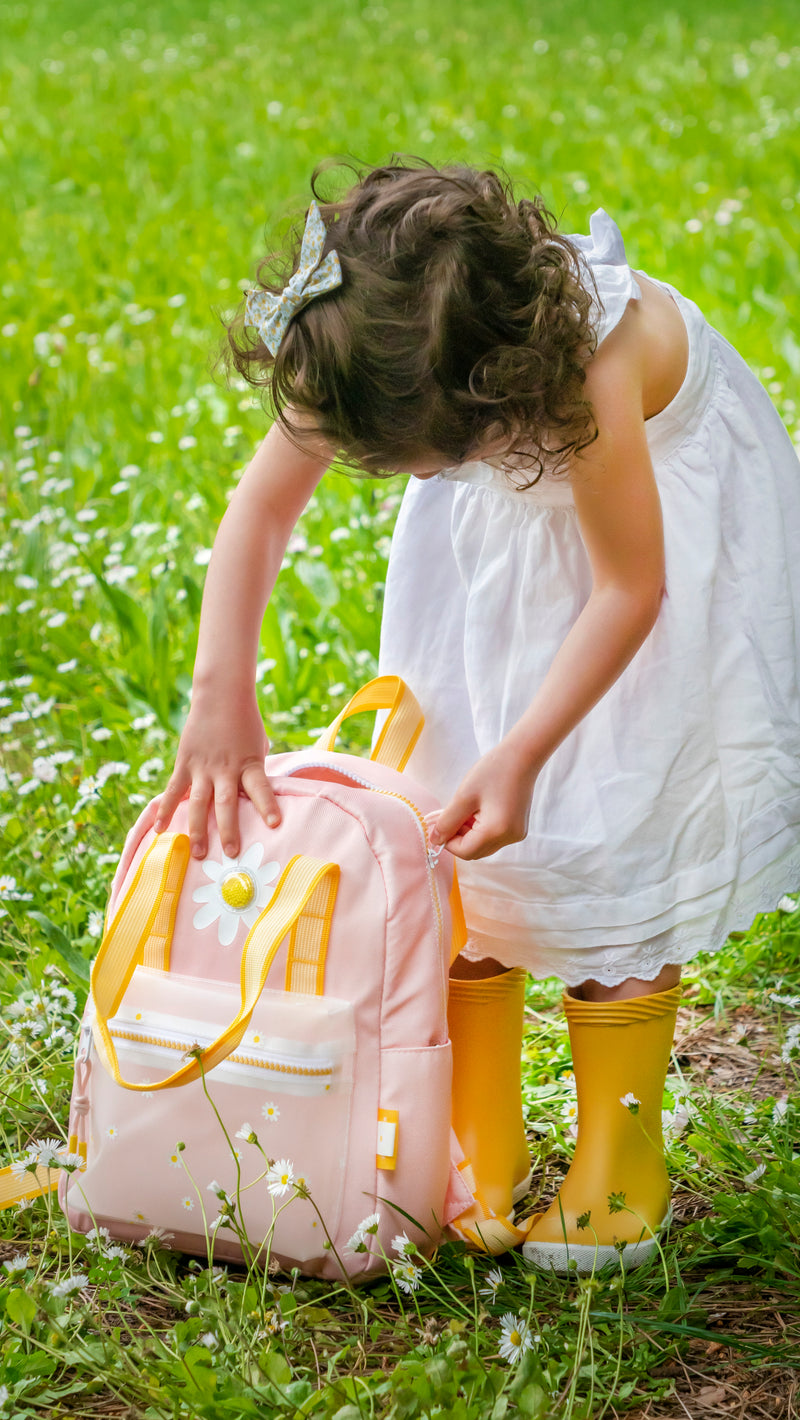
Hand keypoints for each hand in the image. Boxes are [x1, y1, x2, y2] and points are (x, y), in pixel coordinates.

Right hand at [154, 688, 277, 859]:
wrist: (221, 694)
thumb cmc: (246, 722)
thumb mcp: (258, 746)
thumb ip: (253, 772)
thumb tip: (254, 798)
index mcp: (249, 763)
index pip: (261, 788)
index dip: (267, 806)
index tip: (274, 825)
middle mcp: (225, 768)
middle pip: (226, 803)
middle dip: (229, 830)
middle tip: (231, 854)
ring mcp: (203, 767)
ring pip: (198, 803)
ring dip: (198, 829)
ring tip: (199, 854)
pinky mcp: (184, 763)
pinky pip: (173, 791)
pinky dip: (165, 810)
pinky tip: (159, 830)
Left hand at [427, 740, 538, 860]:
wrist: (522, 756)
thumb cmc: (493, 771)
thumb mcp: (464, 796)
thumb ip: (447, 822)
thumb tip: (435, 840)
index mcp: (496, 831)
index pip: (464, 851)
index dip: (448, 841)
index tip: (440, 823)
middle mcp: (509, 838)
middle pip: (474, 851)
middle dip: (458, 837)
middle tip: (450, 815)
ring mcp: (516, 834)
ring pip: (483, 846)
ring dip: (468, 833)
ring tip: (465, 809)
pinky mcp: (518, 828)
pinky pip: (493, 837)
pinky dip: (480, 829)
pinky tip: (477, 810)